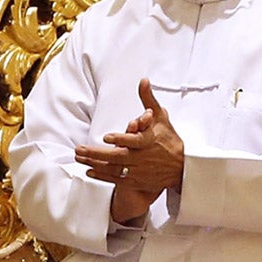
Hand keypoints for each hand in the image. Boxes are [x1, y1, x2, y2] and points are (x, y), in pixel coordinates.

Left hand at [75, 79, 184, 220]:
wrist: (181, 167)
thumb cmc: (168, 140)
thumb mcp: (161, 117)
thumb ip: (148, 100)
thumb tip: (143, 81)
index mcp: (149, 141)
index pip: (135, 140)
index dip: (121, 138)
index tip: (106, 136)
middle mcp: (143, 157)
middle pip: (118, 156)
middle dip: (96, 153)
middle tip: (79, 149)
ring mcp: (139, 170)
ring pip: (114, 169)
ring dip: (94, 164)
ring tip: (79, 158)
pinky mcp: (136, 181)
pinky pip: (117, 180)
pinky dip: (102, 177)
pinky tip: (90, 171)